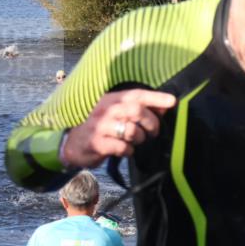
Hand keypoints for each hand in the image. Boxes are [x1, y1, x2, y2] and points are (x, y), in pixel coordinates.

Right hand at [61, 89, 175, 168]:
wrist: (71, 145)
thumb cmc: (100, 127)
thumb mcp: (116, 113)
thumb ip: (138, 108)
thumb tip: (165, 106)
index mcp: (111, 99)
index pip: (136, 95)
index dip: (156, 97)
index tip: (172, 101)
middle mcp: (105, 110)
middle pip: (137, 111)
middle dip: (151, 123)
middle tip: (152, 131)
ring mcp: (100, 127)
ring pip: (133, 131)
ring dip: (140, 139)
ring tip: (134, 141)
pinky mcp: (98, 143)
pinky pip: (124, 147)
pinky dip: (129, 151)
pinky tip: (124, 149)